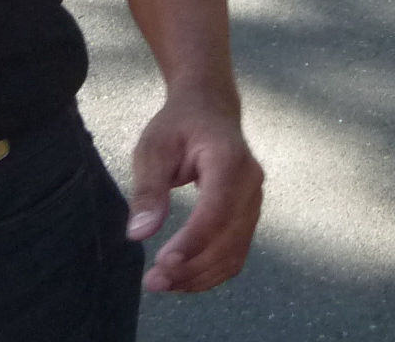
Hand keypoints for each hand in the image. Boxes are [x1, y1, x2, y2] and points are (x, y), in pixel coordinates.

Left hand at [126, 88, 263, 293]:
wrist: (210, 110)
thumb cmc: (179, 125)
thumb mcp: (154, 148)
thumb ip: (148, 189)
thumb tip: (140, 234)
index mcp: (229, 160)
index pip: (217, 209)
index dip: (193, 241)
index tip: (162, 263)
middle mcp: (251, 182)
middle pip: (228, 237)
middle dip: (192, 266)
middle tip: (152, 282)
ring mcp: (255, 201)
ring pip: (235, 251)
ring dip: (200, 275)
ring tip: (163, 283)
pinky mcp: (249, 215)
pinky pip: (237, 252)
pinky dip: (212, 272)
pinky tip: (184, 278)